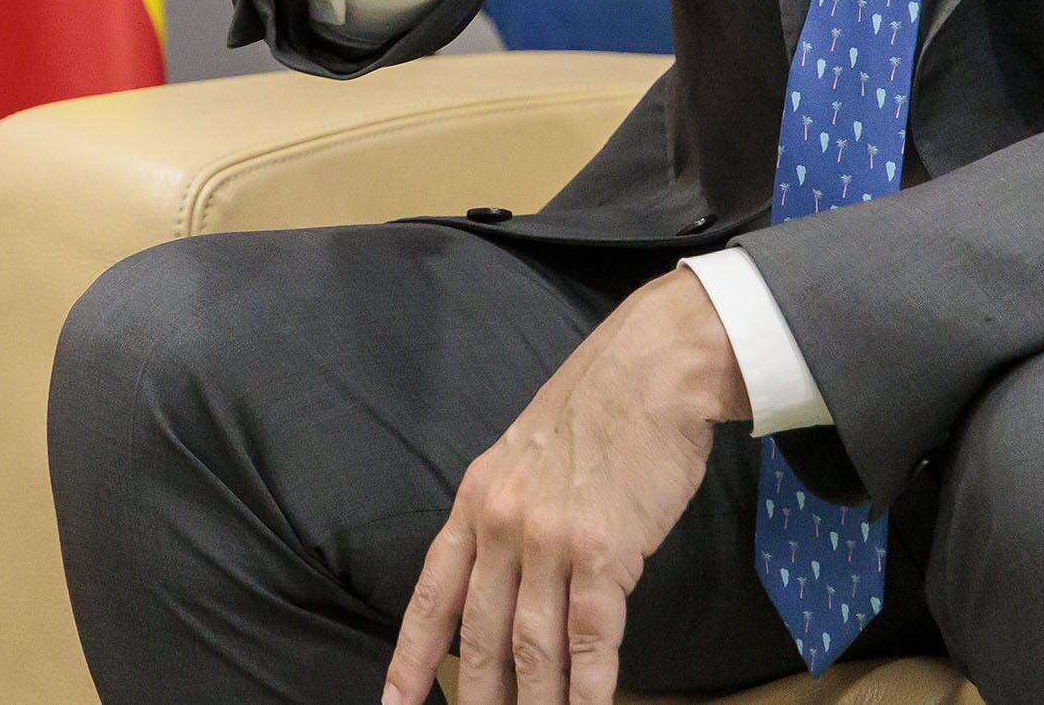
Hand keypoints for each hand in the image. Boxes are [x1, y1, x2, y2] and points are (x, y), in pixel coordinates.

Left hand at [385, 270, 750, 704]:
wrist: (649, 371)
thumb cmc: (593, 415)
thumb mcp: (521, 460)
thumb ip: (502, 518)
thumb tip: (497, 580)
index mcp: (474, 502)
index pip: (432, 595)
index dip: (412, 656)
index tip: (395, 703)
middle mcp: (500, 524)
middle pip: (478, 633)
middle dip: (476, 697)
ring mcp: (549, 538)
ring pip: (532, 646)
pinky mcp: (605, 550)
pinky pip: (591, 636)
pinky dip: (588, 687)